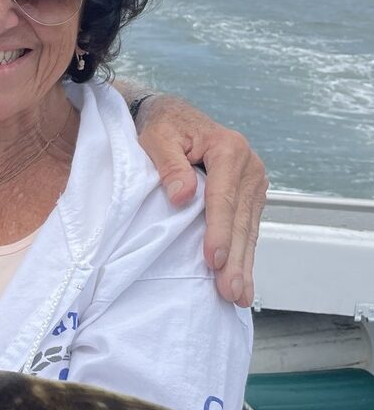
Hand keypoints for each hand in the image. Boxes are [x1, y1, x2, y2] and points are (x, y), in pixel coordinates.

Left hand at [135, 94, 267, 307]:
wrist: (171, 114)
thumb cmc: (161, 125)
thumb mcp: (156, 137)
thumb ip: (168, 164)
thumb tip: (183, 194)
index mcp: (228, 148)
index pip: (223, 197)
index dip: (218, 231)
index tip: (213, 260)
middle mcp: (249, 165)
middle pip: (240, 219)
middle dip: (235, 258)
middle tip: (230, 291)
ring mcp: (252, 181)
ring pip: (248, 228)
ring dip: (243, 263)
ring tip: (239, 295)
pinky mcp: (249, 194)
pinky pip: (247, 227)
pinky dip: (243, 254)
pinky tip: (242, 279)